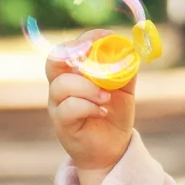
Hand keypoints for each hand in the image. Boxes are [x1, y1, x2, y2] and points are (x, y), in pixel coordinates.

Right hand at [45, 29, 136, 174]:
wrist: (112, 148)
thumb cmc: (114, 113)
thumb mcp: (124, 88)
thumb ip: (125, 68)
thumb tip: (131, 48)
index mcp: (74, 72)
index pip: (70, 48)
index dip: (85, 38)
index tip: (105, 37)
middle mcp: (61, 85)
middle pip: (54, 61)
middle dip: (73, 53)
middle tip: (92, 54)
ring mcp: (58, 105)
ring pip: (62, 85)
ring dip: (87, 87)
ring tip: (106, 97)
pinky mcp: (62, 124)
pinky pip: (68, 108)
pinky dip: (87, 106)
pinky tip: (101, 111)